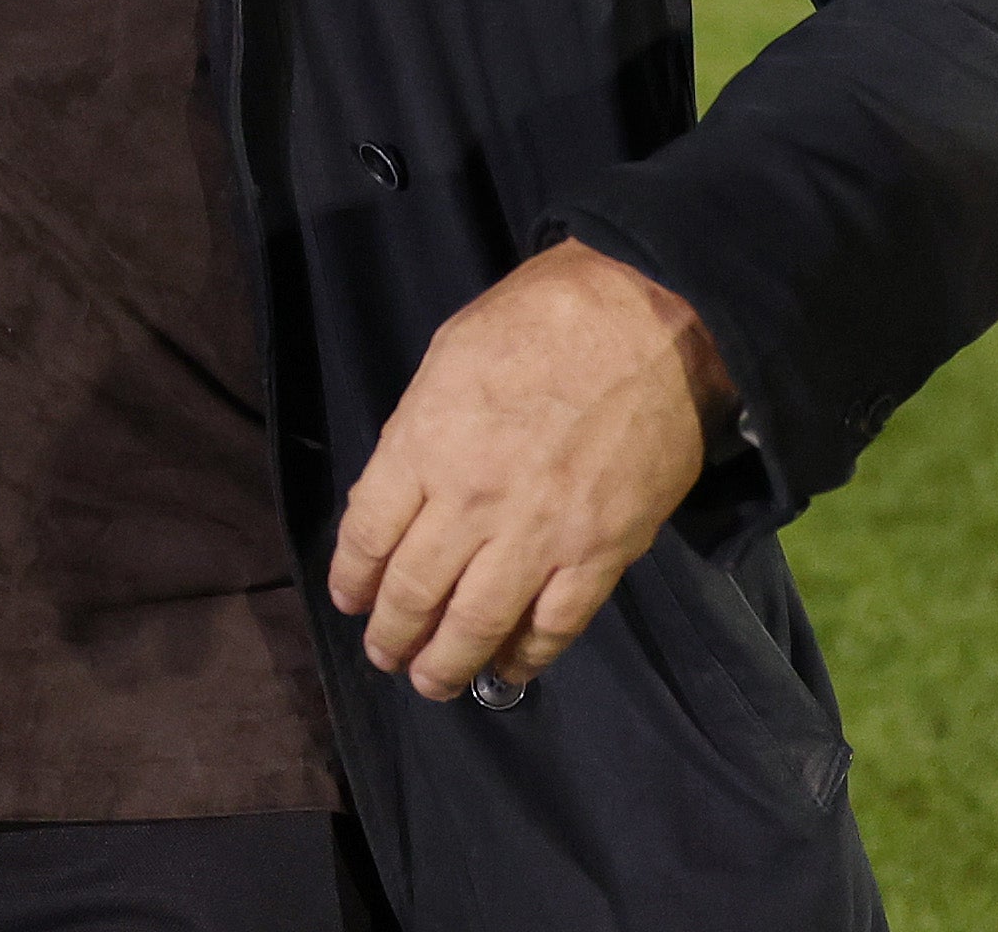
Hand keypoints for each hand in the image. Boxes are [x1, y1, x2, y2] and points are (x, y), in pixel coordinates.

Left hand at [326, 242, 734, 700]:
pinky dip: (526, 657)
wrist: (647, 320)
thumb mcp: (446, 358)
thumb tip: (400, 494)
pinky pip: (555, 626)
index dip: (353, 578)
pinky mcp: (600, 554)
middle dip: (392, 634)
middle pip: (414, 591)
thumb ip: (418, 432)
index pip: (368, 535)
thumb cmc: (537, 318)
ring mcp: (538, 535)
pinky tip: (507, 669)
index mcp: (424, 445)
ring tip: (430, 680)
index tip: (350, 598)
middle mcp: (471, 503)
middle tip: (385, 653)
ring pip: (477, 624)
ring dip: (446, 663)